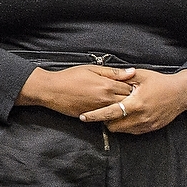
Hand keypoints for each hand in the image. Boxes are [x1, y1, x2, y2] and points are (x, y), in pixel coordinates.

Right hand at [17, 65, 135, 116]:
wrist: (52, 90)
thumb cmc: (69, 77)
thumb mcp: (91, 69)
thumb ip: (113, 72)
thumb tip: (132, 71)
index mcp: (106, 85)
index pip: (130, 87)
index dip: (134, 86)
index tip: (135, 85)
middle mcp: (105, 99)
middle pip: (128, 101)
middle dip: (132, 98)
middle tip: (133, 95)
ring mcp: (99, 109)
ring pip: (119, 111)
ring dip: (123, 107)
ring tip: (121, 102)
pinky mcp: (92, 116)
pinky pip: (108, 116)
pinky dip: (112, 113)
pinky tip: (110, 109)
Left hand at [79, 68, 186, 133]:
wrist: (181, 93)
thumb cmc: (160, 82)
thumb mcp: (141, 75)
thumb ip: (123, 78)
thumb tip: (106, 76)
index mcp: (136, 103)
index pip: (110, 113)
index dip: (95, 115)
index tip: (83, 117)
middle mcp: (141, 116)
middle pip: (113, 126)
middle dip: (104, 120)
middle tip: (101, 111)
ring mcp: (147, 124)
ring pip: (122, 130)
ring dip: (115, 124)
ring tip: (113, 113)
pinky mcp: (151, 128)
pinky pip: (132, 132)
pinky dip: (125, 126)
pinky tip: (125, 117)